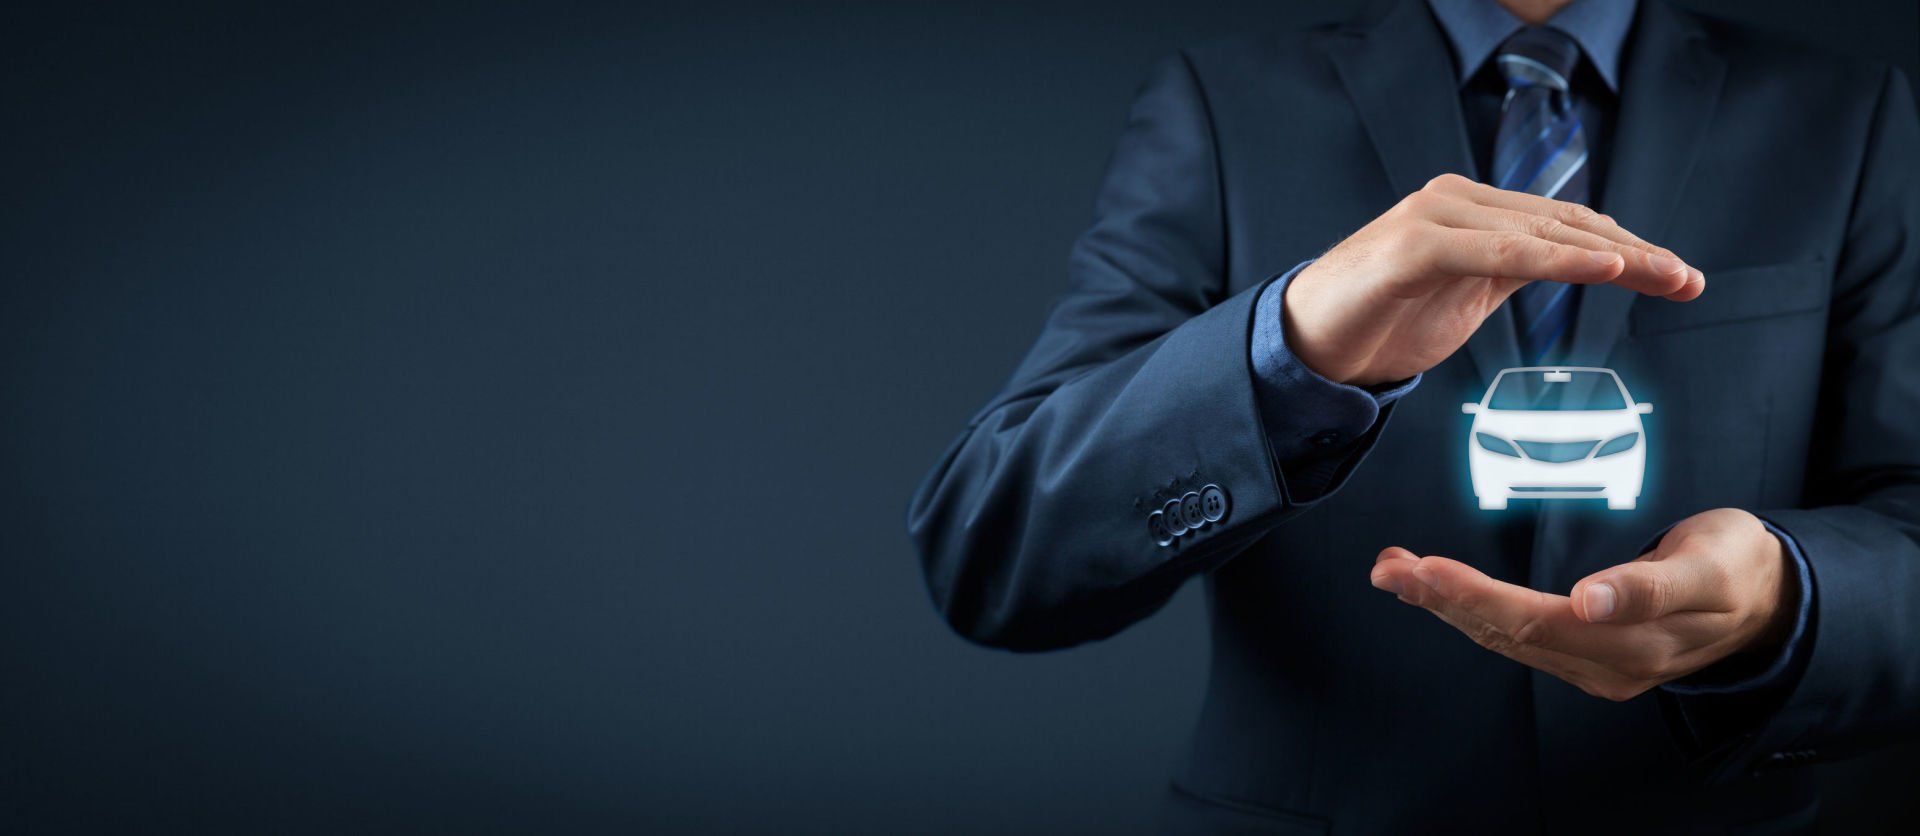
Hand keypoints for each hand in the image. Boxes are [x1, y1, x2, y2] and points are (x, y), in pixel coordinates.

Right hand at [1284, 174, 1705, 385]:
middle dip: (1635, 253)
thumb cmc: (1382, 321)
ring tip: (1661, 275)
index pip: (1565, 224)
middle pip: (1564, 222)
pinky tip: (1599, 267)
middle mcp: (1457, 201)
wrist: (1306, 347)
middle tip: (1688, 280)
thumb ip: (1512, 272)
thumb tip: (1576, 266)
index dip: (1628, 248)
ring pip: (1539, 231)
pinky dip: (1553, 257)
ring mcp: (1435, 217)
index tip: (1679, 278)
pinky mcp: (1415, 244)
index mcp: (1472, 211)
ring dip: (1609, 254)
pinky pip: (1498, 249)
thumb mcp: (1466, 296)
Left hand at [1368, 509, 1796, 701]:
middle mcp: (1605, 664)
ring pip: (1504, 638)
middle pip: (1505, 634)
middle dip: (1440, 600)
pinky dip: (1472, 611)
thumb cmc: (1737, 565)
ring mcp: (1595, 666)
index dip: (1474, 597)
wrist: (1770, 598)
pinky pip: (1518, 638)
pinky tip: (1440, 592)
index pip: (1533, 622)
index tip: (1425, 571)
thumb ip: (1653, 585)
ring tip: (1396, 573)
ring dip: (1445, 607)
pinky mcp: (1589, 656)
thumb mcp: (1709, 564)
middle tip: (1388, 568)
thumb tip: (1594, 599)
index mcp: (1633, 642)